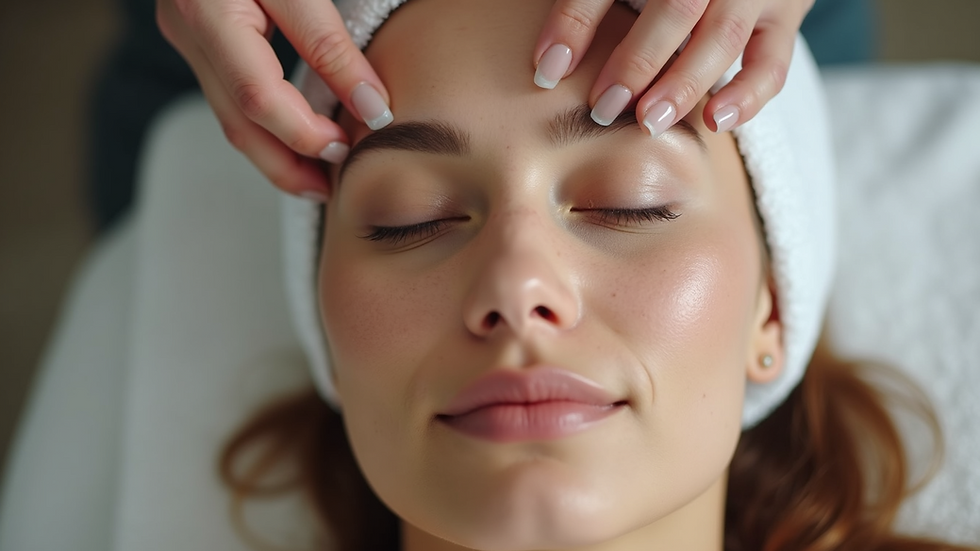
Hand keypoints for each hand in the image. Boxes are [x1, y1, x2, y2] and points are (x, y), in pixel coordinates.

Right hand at [157, 0, 393, 199]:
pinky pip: (232, 101)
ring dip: (281, 157)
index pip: (263, 88)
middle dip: (294, 160)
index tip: (372, 123)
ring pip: (232, 120)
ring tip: (325, 178)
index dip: (317, 119)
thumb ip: (330, 36)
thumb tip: (372, 103)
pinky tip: (302, 144)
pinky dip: (270, 131)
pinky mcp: (197, 42)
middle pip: (243, 119)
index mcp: (212, 7)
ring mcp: (189, 38)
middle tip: (341, 178)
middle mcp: (192, 27)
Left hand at [532, 0, 813, 134]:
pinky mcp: (785, 16)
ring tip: (648, 122)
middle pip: (678, 8)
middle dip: (637, 61)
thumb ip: (590, 3)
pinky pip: (772, 62)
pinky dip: (746, 96)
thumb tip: (547, 63)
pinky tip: (715, 121)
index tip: (545, 70)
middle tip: (602, 107)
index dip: (575, 22)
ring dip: (684, 83)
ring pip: (724, 36)